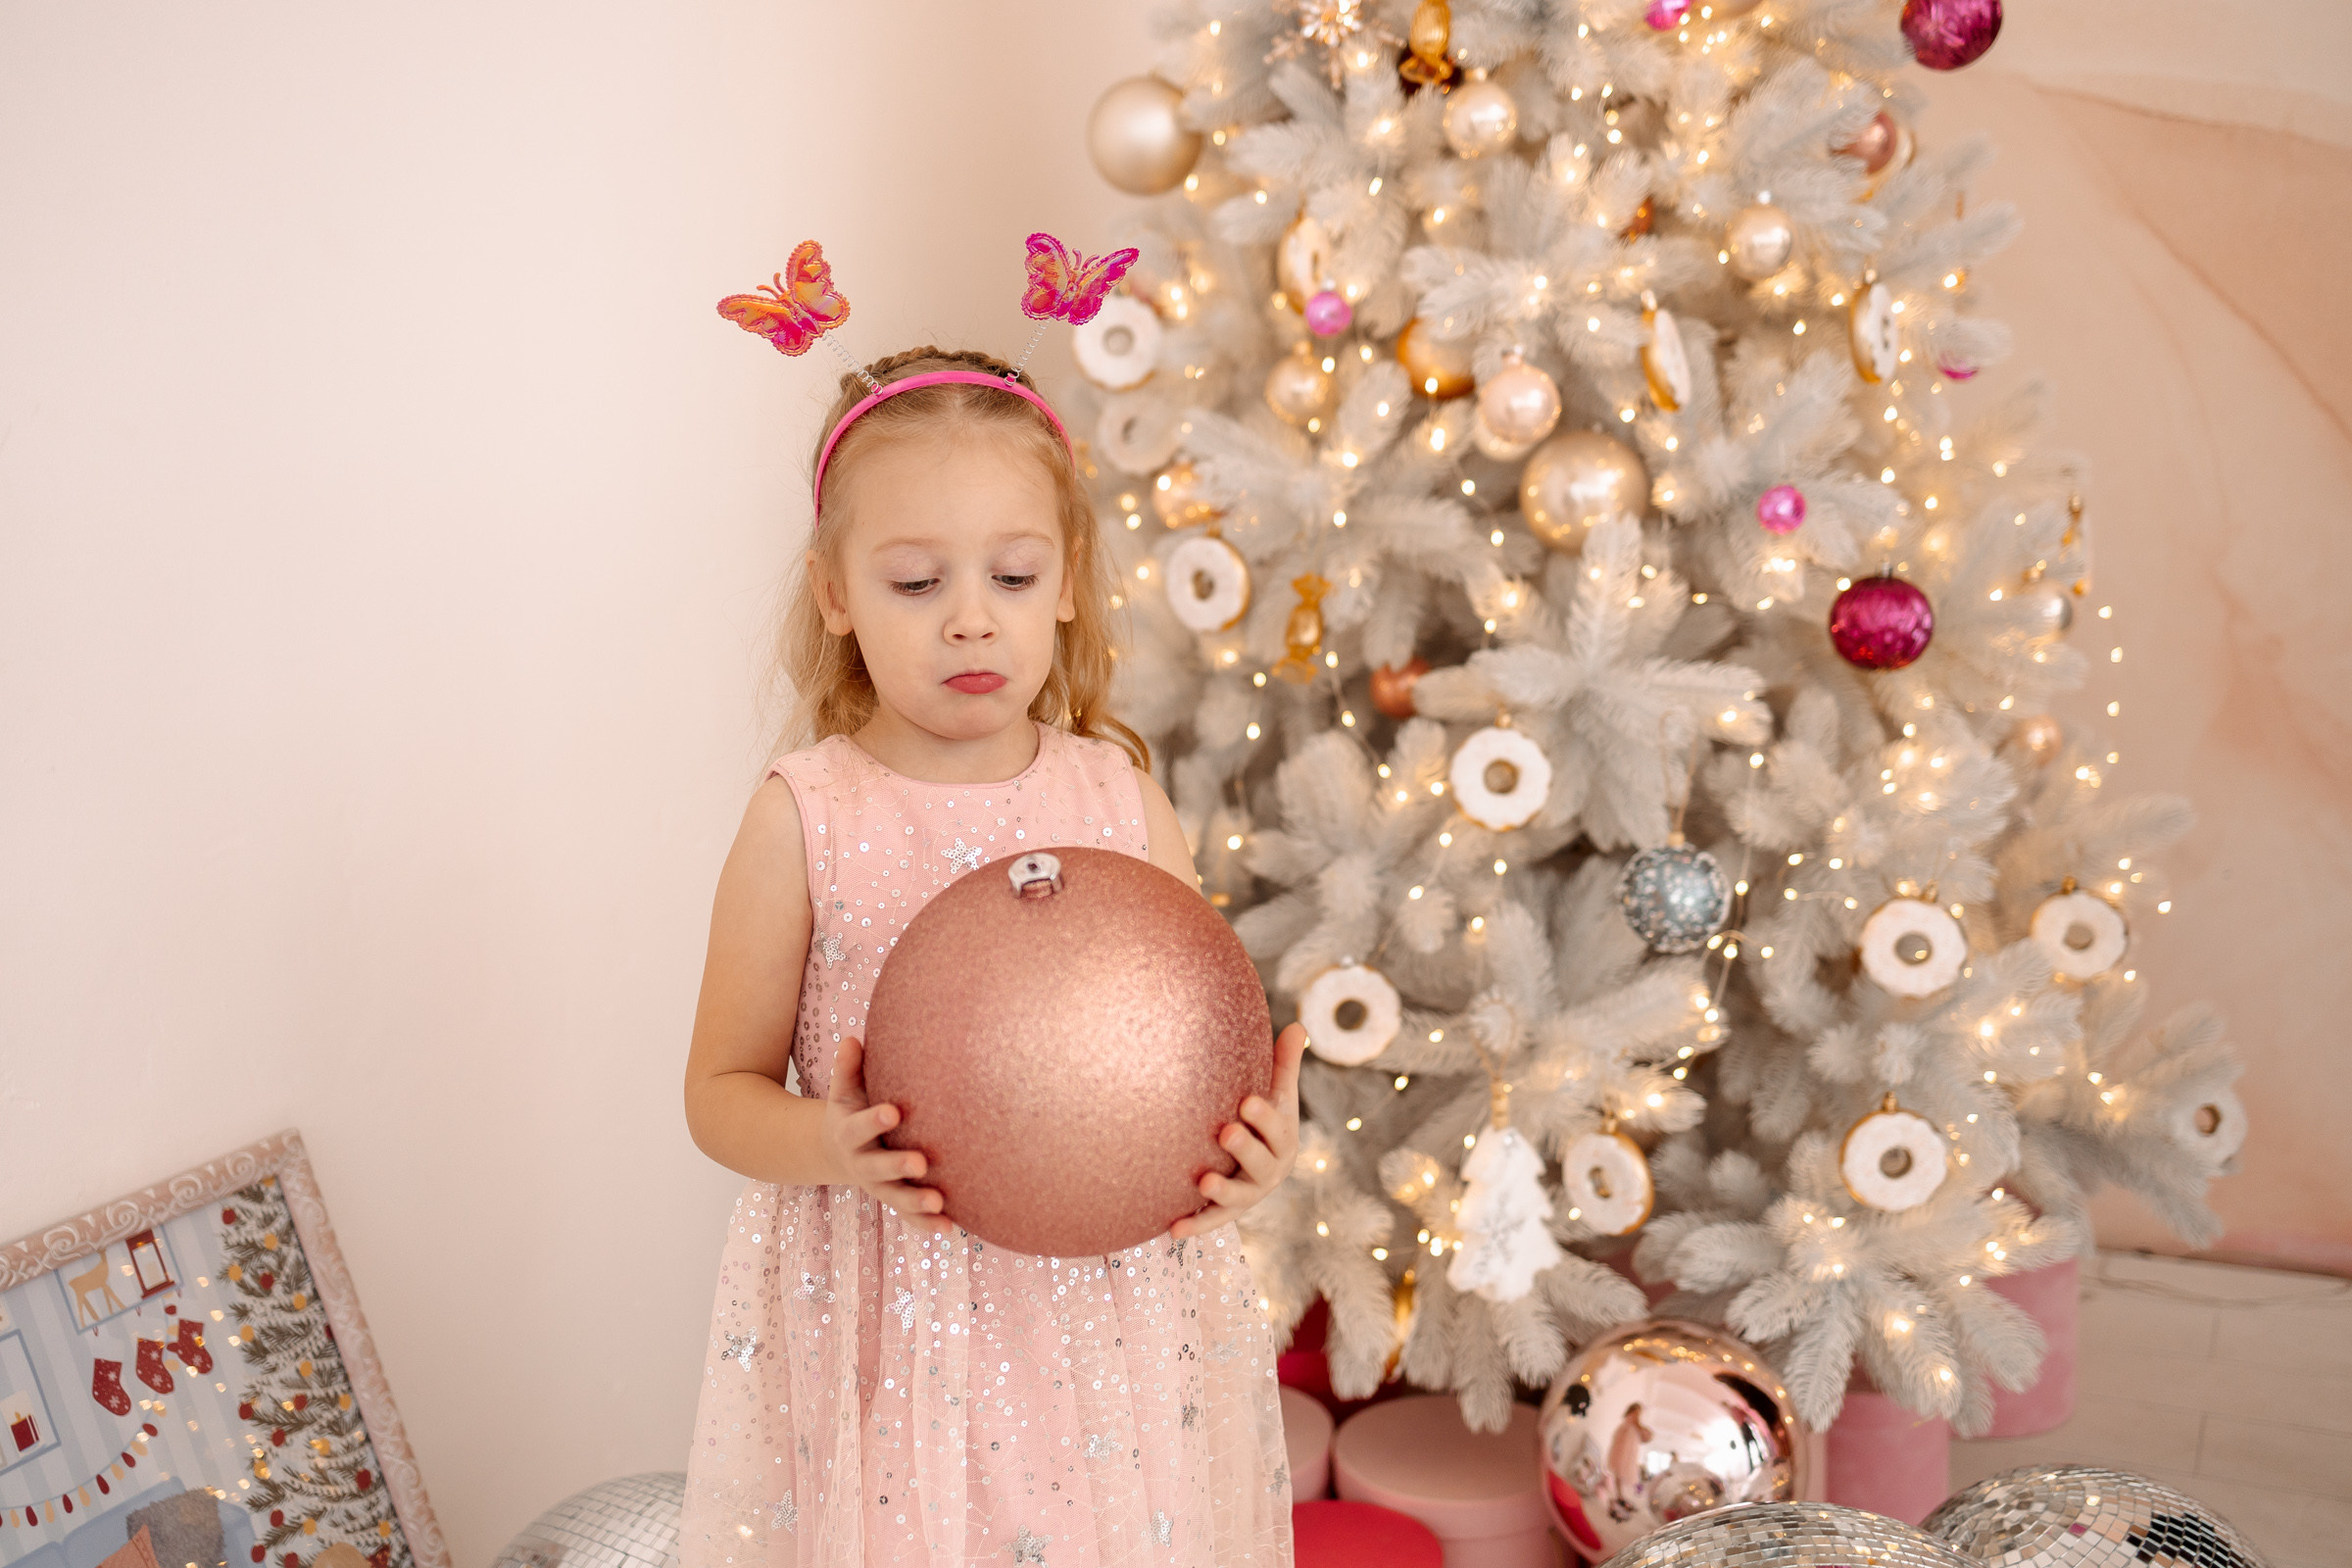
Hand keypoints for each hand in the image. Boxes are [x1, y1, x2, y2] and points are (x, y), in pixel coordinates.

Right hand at [825, 1035, 951, 1234]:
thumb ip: (848, 1068)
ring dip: (916, 1201)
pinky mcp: (894, 1201)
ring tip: (938, 1201)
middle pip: (877, 1168)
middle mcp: (862, 1163)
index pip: (859, 1128)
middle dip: (897, 1165)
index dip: (874, 1121)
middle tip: (921, 1161)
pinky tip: (949, 1227)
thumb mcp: (844, 1091)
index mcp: (848, 1133)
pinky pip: (909, 1217)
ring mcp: (878, 1186)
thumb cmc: (852, 1109)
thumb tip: (852, 1039)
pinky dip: (927, 1224)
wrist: (839, 1151)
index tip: (894, 1112)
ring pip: (895, 1198)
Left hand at [1173, 1023, 1307, 1237]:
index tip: (1247, 1101)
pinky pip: (1212, 1222)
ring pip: (1240, 1198)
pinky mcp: (1225, 1212)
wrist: (1254, 1165)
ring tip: (1204, 1181)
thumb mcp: (1277, 1095)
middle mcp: (1270, 1171)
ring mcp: (1248, 1194)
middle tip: (1226, 1132)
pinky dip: (1195, 1226)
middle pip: (1262, 1163)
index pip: (1279, 1129)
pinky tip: (1173, 1228)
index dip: (1266, 1118)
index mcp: (1284, 1141)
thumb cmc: (1264, 1122)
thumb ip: (1285, 1064)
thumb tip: (1299, 1024)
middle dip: (1246, 1149)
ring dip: (1223, 1191)